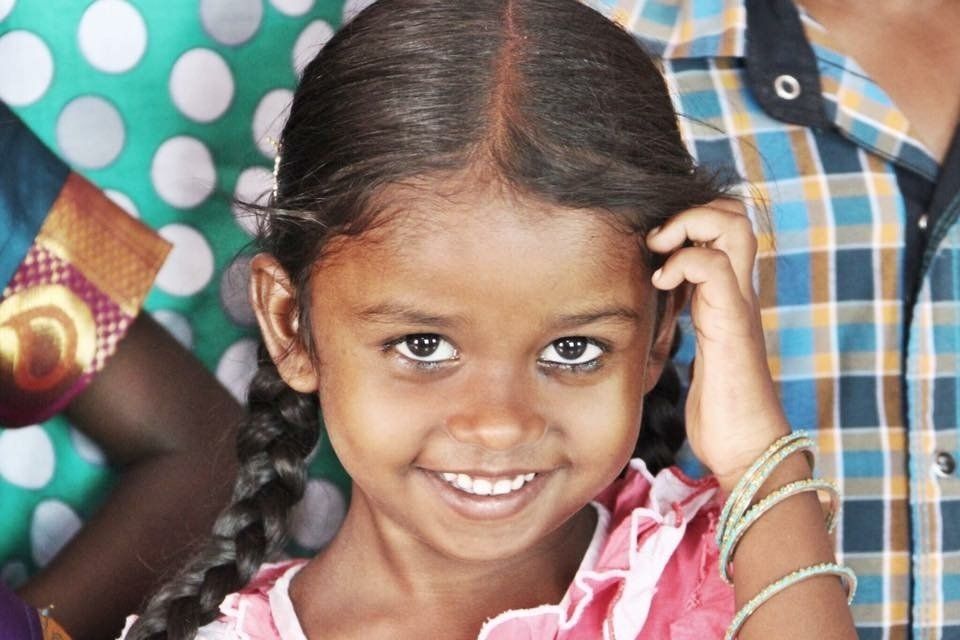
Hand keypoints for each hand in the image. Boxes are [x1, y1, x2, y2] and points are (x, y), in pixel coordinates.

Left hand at [646, 201, 790, 491]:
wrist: (747, 449)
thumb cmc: (719, 408)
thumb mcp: (693, 349)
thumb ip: (684, 318)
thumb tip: (651, 302)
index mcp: (726, 295)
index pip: (723, 226)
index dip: (689, 218)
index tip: (653, 244)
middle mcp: (737, 291)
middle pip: (735, 211)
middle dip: (691, 208)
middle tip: (657, 239)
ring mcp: (738, 304)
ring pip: (732, 225)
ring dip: (688, 224)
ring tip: (659, 251)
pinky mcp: (732, 325)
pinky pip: (714, 268)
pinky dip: (682, 262)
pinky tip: (661, 283)